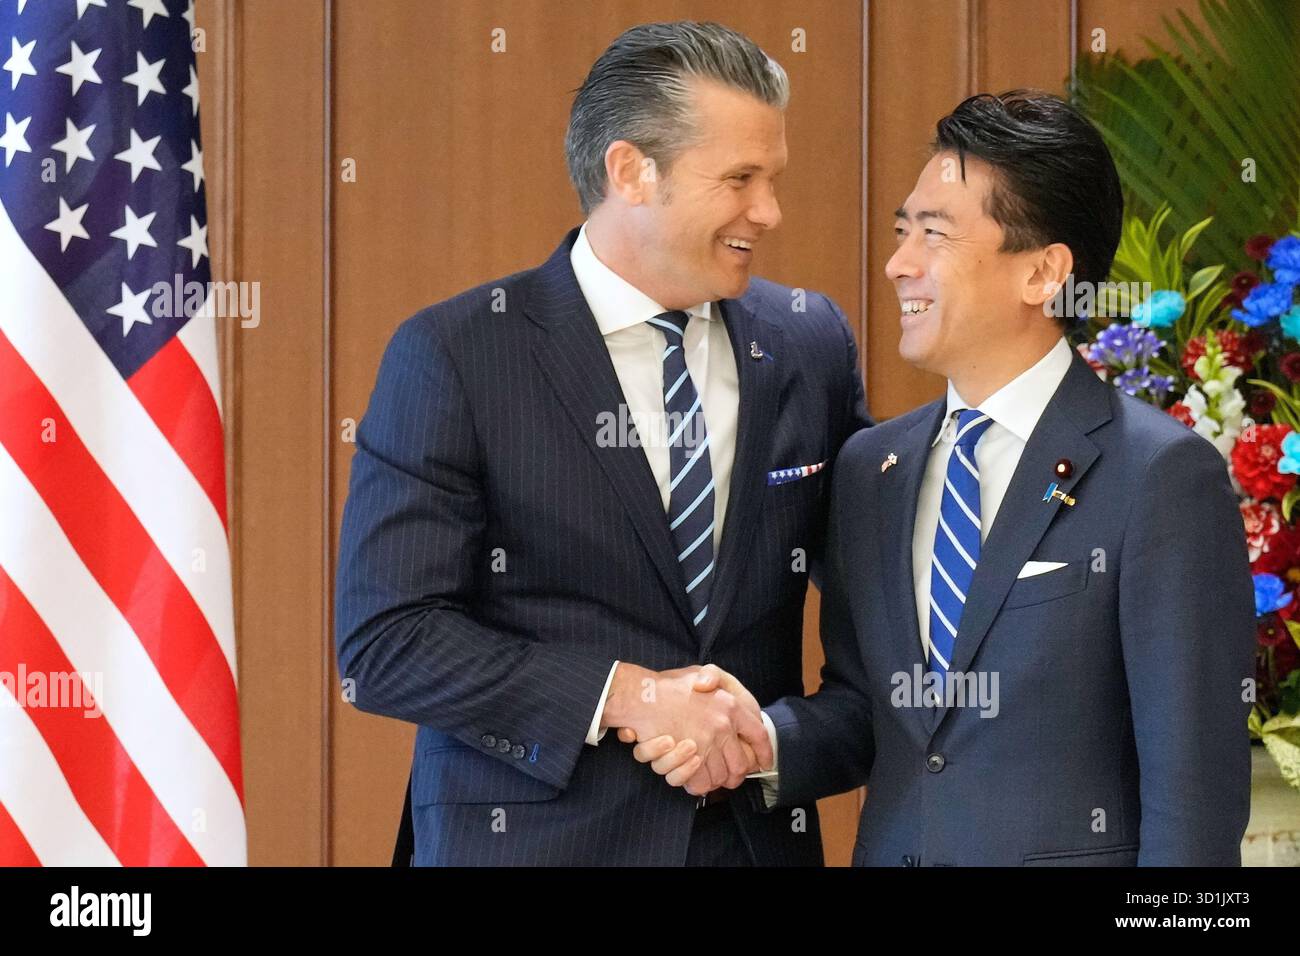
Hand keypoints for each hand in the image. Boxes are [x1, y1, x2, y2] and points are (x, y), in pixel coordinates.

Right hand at [602, 663, 771, 793]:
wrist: (641, 696)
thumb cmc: (668, 684)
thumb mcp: (699, 671)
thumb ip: (715, 678)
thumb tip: (718, 691)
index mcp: (730, 705)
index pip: (759, 735)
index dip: (764, 751)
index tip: (764, 762)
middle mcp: (722, 726)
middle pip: (742, 763)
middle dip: (738, 775)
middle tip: (732, 777)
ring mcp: (706, 743)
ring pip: (722, 776)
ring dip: (718, 781)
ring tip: (713, 778)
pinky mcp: (689, 759)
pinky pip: (702, 782)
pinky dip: (700, 785)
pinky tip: (697, 780)